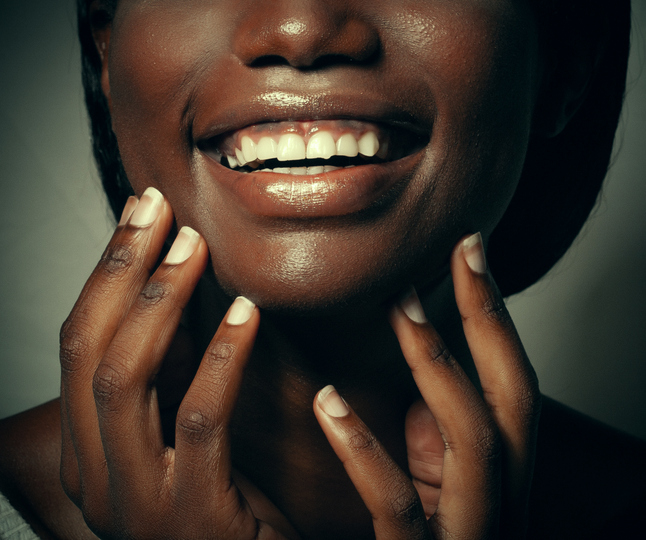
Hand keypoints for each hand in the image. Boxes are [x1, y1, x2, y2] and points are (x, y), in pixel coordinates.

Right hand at [59, 188, 297, 539]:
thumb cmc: (230, 505)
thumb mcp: (186, 427)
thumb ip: (174, 371)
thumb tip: (175, 291)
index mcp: (90, 455)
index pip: (78, 346)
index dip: (106, 274)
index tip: (140, 217)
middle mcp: (96, 479)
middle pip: (88, 352)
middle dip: (120, 271)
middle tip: (157, 212)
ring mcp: (136, 504)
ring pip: (125, 381)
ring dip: (158, 303)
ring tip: (193, 248)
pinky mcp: (191, 517)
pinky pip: (198, 420)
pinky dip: (220, 358)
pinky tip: (244, 312)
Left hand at [314, 233, 540, 538]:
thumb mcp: (443, 487)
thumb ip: (437, 436)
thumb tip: (423, 382)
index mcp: (501, 474)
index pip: (513, 379)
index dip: (495, 312)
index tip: (470, 247)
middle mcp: (500, 501)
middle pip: (513, 398)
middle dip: (487, 320)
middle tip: (454, 254)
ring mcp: (465, 536)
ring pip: (473, 442)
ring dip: (437, 365)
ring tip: (401, 305)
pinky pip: (396, 508)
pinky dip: (366, 450)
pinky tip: (328, 401)